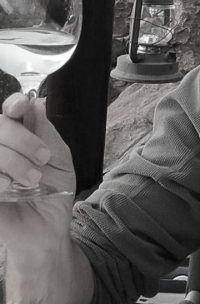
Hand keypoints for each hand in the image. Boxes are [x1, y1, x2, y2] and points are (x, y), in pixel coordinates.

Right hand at [0, 93, 74, 248]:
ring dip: (12, 161)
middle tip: (43, 159)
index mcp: (19, 135)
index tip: (20, 108)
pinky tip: (8, 188)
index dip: (13, 104)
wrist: (47, 228)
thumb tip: (36, 103)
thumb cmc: (53, 192)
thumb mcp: (58, 158)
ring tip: (32, 180)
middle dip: (22, 139)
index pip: (10, 109)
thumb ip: (46, 132)